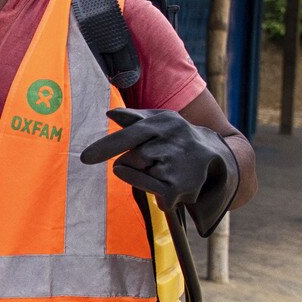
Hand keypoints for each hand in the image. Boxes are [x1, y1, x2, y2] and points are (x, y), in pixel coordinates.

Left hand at [79, 106, 239, 236]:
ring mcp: (176, 165)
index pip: (132, 133)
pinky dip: (147, 186)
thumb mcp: (160, 121)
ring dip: (143, 173)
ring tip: (163, 167)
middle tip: (154, 158)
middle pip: (132, 158)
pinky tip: (165, 180)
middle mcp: (173, 141)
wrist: (216, 158)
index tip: (84, 158)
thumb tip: (109, 113)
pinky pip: (146, 188)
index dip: (107, 146)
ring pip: (138, 173)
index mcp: (165, 122)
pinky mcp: (177, 188)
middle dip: (135, 161)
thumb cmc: (177, 137)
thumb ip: (134, 119)